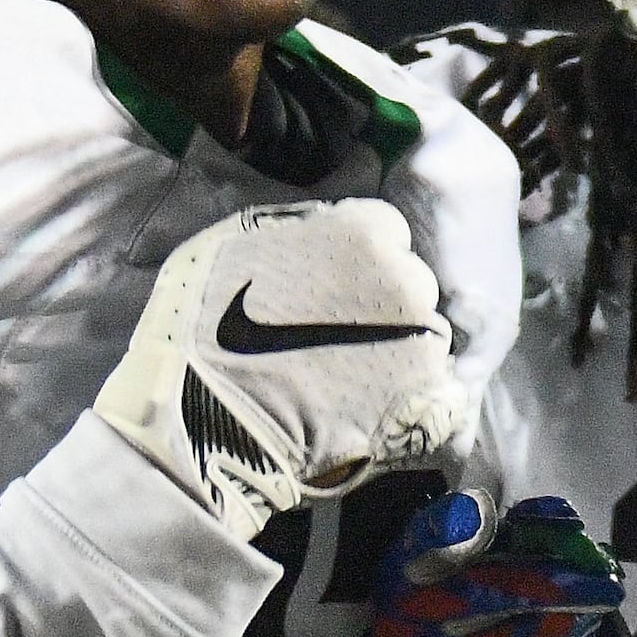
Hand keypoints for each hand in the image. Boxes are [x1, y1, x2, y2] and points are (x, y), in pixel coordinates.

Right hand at [96, 199, 467, 540]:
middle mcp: (405, 280)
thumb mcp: (235, 243)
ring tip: (347, 378)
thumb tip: (328, 218)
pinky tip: (368, 410)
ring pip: (426, 337)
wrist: (199, 418)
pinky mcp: (425, 402)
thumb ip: (297, 226)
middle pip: (411, 284)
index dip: (360, 260)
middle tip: (338, 336)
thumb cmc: (201, 325)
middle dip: (383, 304)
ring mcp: (420, 344)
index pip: (387, 233)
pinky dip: (411, 399)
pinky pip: (437, 392)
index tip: (336, 285)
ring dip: (397, 351)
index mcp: (363, 234)